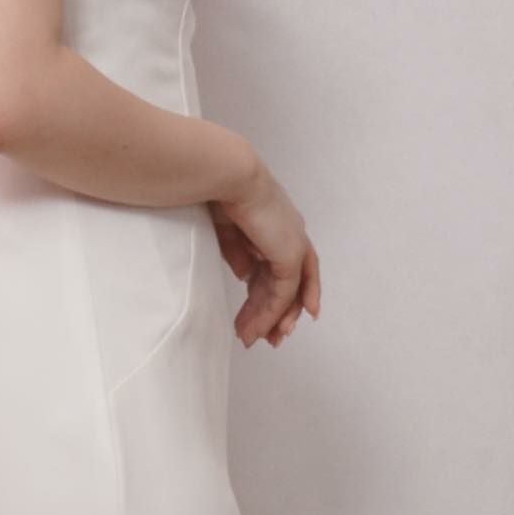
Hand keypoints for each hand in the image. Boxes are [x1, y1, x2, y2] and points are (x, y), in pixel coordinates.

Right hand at [209, 162, 321, 347]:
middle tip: (267, 338)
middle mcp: (291, 234)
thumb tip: (245, 275)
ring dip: (271, 319)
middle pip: (290, 283)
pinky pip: (283, 293)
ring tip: (254, 339)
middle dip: (277, 312)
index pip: (277, 264)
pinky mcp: (290, 255)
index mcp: (275, 223)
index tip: (258, 312)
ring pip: (289, 293)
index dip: (269, 289)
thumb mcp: (227, 227)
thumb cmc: (219, 190)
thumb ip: (238, 252)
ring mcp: (294, 245)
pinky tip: (258, 329)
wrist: (227, 175)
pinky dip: (270, 313)